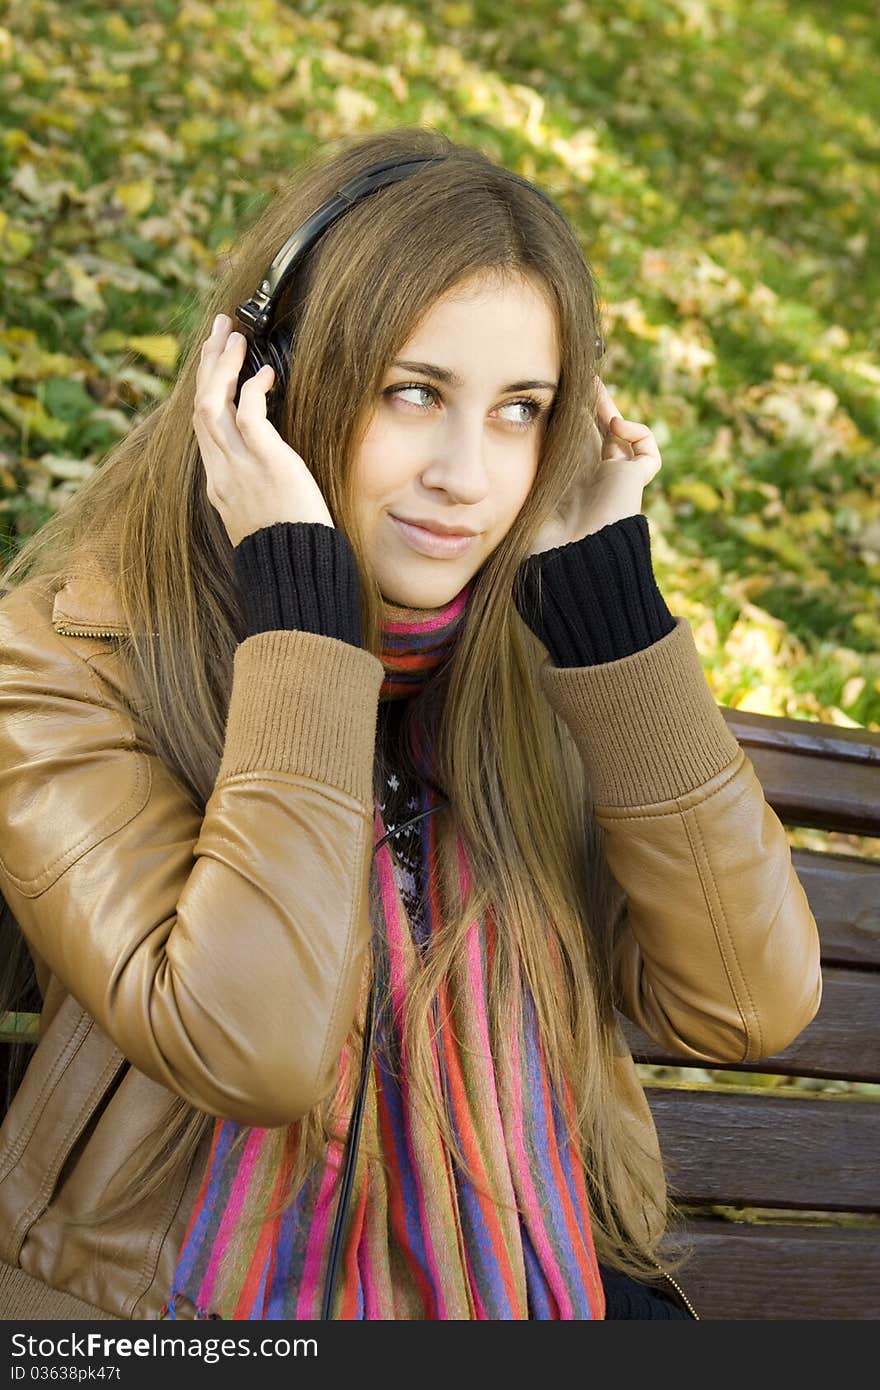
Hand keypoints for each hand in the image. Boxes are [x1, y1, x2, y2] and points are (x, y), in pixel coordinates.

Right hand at [193, 314, 334, 547]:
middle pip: (201, 406)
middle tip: (220, 331)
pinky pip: (249, 414)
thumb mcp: (261, 515)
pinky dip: (254, 389)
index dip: (207, 389)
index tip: (217, 363)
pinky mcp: (266, 462)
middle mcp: (220, 472)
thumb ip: (256, 486)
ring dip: (223, 365)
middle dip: (209, 364)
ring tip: (236, 337)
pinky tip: (265, 373)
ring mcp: (239, 467)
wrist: (293, 571)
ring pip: (214, 404)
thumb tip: (268, 466)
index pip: (203, 427)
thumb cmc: (287, 549)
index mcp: (218, 485)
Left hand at [527, 379, 662, 555]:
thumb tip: (489, 444)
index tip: (553, 389)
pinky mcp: (634, 481)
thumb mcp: (520, 494)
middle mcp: (589, 476)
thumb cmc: (541, 536)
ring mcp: (613, 478)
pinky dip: (639, 434)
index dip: (564, 414)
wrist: (573, 558)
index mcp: (563, 480)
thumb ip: (512, 471)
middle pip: (594, 429)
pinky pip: (647, 453)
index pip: (566, 438)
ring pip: (620, 434)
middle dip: (589, 402)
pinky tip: (618, 427)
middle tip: (581, 376)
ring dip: (610, 409)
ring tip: (597, 391)